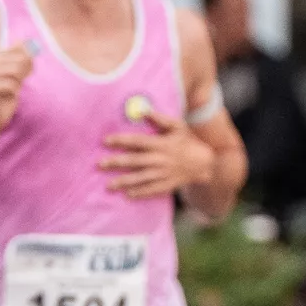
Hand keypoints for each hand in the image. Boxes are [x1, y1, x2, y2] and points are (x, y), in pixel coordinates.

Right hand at [0, 45, 32, 136]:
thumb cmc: (5, 93)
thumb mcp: (15, 74)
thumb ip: (20, 58)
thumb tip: (26, 42)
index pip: (22, 51)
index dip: (29, 63)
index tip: (27, 72)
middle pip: (21, 60)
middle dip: (26, 72)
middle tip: (20, 83)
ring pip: (16, 71)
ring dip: (19, 83)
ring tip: (13, 89)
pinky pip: (11, 85)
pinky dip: (14, 92)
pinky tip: (8, 96)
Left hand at [98, 108, 218, 197]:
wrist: (205, 162)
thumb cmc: (187, 141)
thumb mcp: (177, 126)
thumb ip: (160, 119)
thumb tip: (143, 110)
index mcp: (161, 144)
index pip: (138, 141)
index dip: (121, 140)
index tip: (106, 141)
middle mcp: (161, 159)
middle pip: (135, 161)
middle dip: (117, 163)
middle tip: (100, 164)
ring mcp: (164, 173)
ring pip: (141, 178)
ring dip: (124, 181)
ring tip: (109, 185)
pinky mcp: (167, 184)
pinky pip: (152, 190)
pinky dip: (140, 192)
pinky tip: (127, 194)